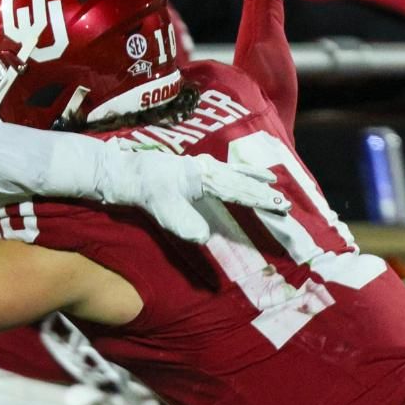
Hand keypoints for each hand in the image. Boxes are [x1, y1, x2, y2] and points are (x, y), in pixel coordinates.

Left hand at [102, 147, 283, 242]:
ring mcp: (196, 167)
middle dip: (263, 191)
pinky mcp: (189, 169)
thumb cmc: (139, 187)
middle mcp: (204, 168)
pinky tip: (237, 174)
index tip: (280, 206)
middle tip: (285, 203)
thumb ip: (182, 221)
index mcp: (202, 176)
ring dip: (252, 178)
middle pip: (240, 180)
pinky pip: (220, 171)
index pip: (237, 190)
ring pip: (232, 172)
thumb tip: (204, 238)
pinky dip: (235, 173)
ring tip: (272, 180)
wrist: (119, 170)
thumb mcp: (159, 207)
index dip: (260, 199)